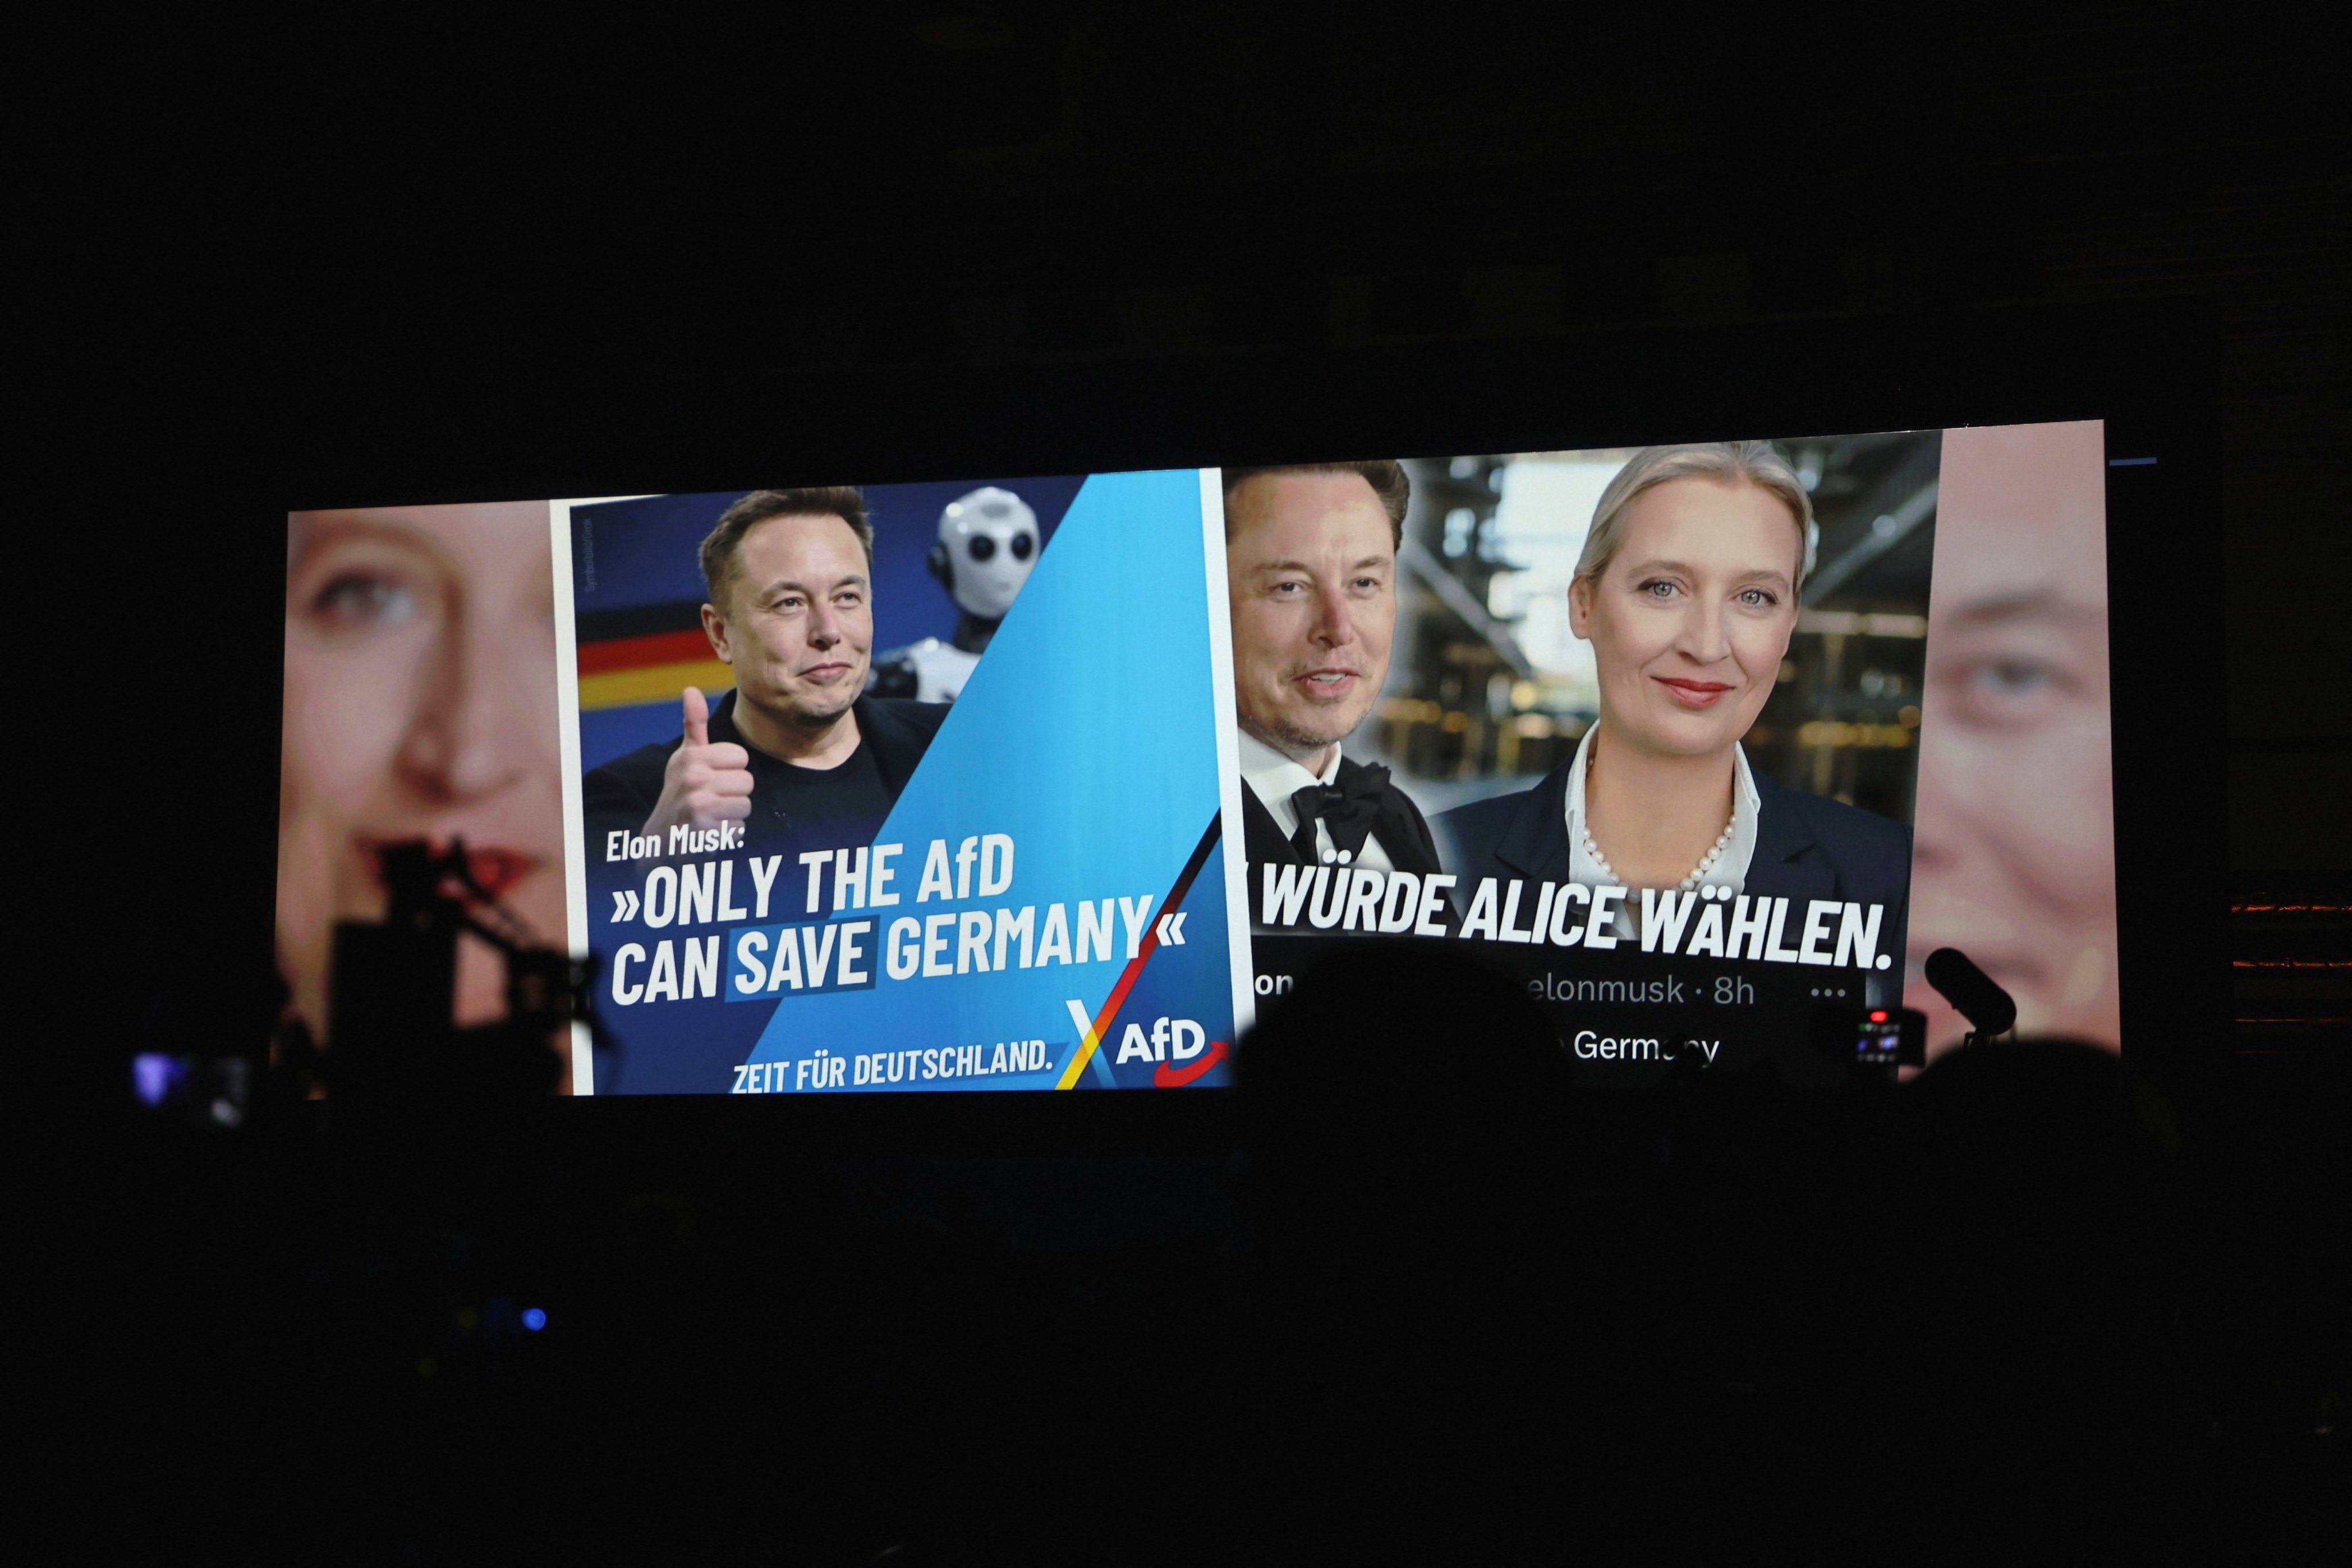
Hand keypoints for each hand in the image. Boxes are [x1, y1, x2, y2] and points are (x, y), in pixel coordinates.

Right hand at [641, 687, 753, 841]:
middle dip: (734, 793)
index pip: (741, 757)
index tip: (712, 777)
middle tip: (711, 798)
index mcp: (692, 757)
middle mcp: (693, 778)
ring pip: (746, 806)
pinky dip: (728, 833)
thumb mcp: (684, 757)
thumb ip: (693, 724)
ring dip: (732, 814)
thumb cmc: (679, 792)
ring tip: (711, 814)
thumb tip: (691, 689)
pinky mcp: (705, 831)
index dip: (731, 769)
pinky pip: (739, 828)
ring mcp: (698, 805)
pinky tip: (710, 830)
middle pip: (747, 782)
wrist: (660, 837)